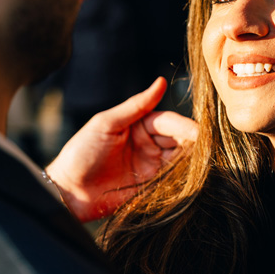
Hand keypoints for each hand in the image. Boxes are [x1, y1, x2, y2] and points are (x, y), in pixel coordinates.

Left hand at [45, 77, 196, 221]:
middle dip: (194, 143)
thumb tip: (161, 81)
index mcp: (140, 125)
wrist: (67, 192)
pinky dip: (186, 178)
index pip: (170, 122)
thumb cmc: (80, 153)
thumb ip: (136, 105)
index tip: (199, 133)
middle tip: (207, 150)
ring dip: (193, 161)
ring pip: (182, 159)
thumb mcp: (106, 123)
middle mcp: (149, 144)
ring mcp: (152, 166)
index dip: (185, 127)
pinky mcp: (153, 186)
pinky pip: (175, 180)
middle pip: (180, 140)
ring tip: (204, 164)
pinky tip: (193, 178)